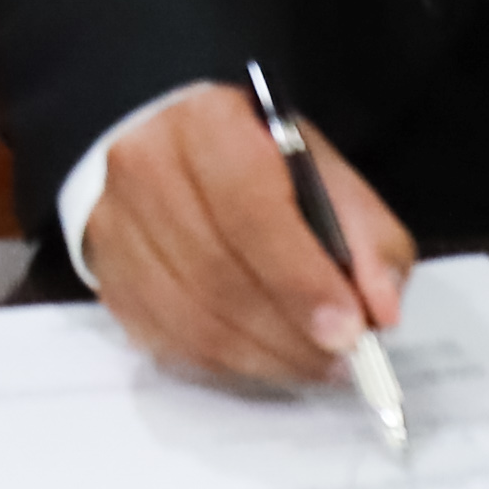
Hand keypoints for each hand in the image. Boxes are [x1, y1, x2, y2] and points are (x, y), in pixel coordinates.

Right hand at [86, 82, 415, 386]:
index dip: (300, 277)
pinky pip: (172, 343)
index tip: (347, 329)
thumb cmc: (259, 163)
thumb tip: (379, 311)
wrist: (176, 155)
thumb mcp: (324, 174)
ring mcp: (116, 227)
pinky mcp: (110, 280)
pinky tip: (270, 357)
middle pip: (218, 273)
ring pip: (194, 320)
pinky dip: (231, 364)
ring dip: (267, 356)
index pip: (250, 208)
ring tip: (316, 364)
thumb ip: (366, 236)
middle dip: (291, 330)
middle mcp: (146, 168)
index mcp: (206, 124)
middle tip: (342, 358)